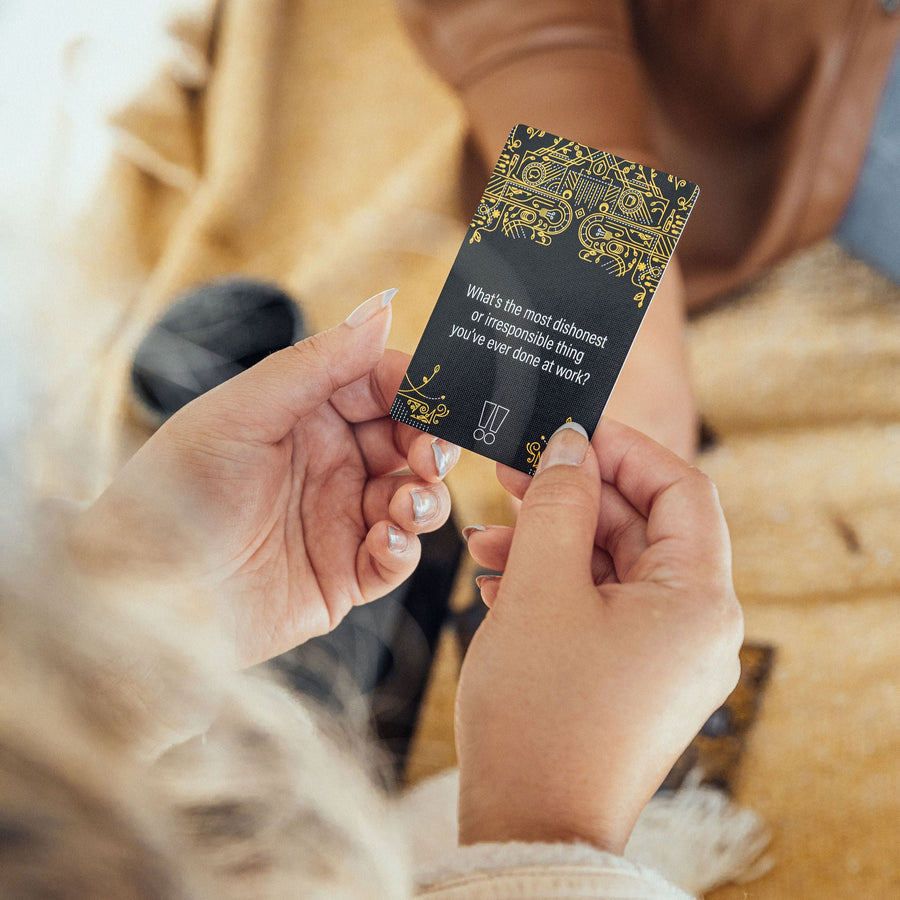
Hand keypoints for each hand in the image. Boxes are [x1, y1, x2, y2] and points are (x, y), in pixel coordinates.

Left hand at [72, 290, 457, 664]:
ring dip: (426, 498)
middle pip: (410, 443)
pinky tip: (382, 541)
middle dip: (432, 446)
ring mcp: (340, 521)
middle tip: (428, 456)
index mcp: (306, 415)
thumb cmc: (173, 491)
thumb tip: (382, 310)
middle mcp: (330, 464)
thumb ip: (317, 363)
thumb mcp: (241, 412)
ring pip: (416, 500)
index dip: (415, 388)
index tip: (436, 396)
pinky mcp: (343, 577)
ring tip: (405, 504)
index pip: (381, 387)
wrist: (140, 591)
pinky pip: (396, 559)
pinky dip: (404, 549)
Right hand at [458, 420, 741, 852]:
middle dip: (571, 496)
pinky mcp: (634, 675)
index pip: (681, 489)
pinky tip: (500, 581)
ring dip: (551, 542)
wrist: (529, 830)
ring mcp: (667, 654)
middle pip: (641, 527)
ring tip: (485, 539)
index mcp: (699, 600)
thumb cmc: (540, 717)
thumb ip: (557, 502)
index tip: (568, 431)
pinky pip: (601, 607)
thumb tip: (570, 444)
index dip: (624, 449)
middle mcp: (697, 626)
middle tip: (509, 473)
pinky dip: (555, 585)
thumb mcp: (542, 588)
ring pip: (613, 567)